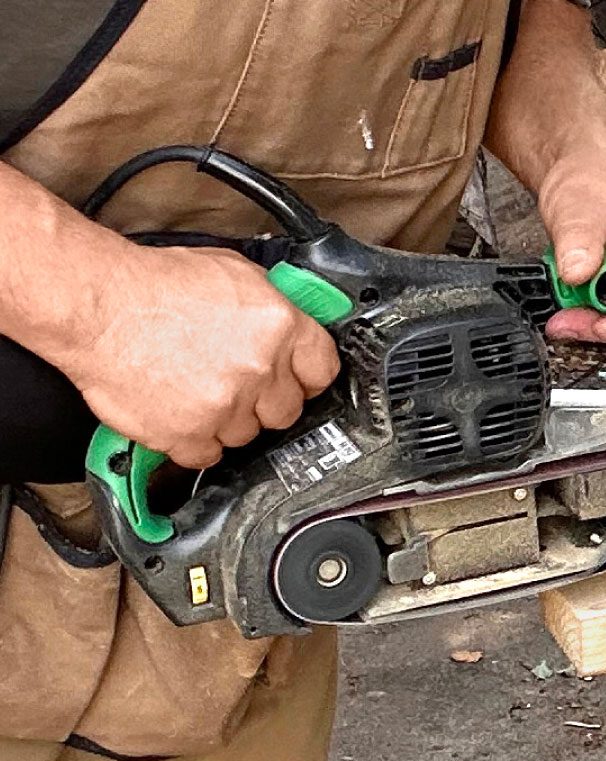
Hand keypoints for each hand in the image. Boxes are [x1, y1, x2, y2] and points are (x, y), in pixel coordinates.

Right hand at [58, 244, 339, 468]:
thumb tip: (295, 325)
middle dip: (264, 400)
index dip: (307, 377)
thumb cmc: (154, 285)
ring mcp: (227, 406)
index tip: (296, 380)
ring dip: (227, 419)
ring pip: (247, 434)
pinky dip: (194, 441)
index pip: (323, 370)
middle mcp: (260, 368)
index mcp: (278, 326)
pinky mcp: (192, 435)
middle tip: (234, 381)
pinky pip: (209, 455)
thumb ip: (273, 306)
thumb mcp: (233, 275)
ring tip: (195, 388)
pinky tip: (179, 412)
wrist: (96, 306)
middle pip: (286, 410)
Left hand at [539, 145, 605, 347]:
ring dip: (597, 322)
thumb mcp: (578, 204)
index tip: (601, 328)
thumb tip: (576, 274)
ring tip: (565, 311)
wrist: (582, 161)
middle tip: (570, 322)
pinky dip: (593, 312)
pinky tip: (573, 302)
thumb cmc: (591, 172)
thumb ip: (578, 240)